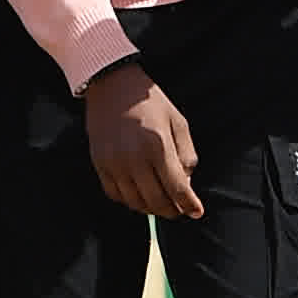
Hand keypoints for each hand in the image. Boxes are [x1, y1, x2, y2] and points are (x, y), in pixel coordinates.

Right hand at [83, 62, 204, 219]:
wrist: (112, 85)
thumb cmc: (151, 102)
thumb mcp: (178, 122)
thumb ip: (186, 154)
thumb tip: (187, 185)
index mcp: (158, 145)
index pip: (177, 188)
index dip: (189, 205)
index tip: (197, 212)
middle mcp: (134, 158)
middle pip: (157, 201)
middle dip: (172, 210)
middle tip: (179, 210)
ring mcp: (114, 163)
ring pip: (135, 202)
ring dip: (151, 208)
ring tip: (161, 203)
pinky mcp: (100, 164)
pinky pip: (116, 195)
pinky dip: (130, 200)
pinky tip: (140, 194)